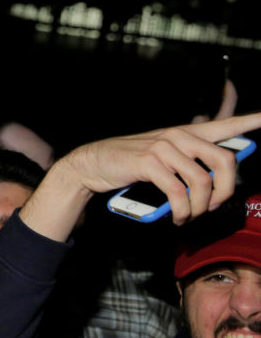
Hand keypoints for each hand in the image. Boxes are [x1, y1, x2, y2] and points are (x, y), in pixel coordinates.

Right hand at [22, 113, 260, 243]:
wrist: (93, 164)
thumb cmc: (129, 165)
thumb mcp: (162, 157)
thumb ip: (188, 162)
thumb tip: (215, 181)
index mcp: (185, 133)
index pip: (226, 124)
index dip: (251, 120)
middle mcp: (178, 135)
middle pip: (225, 159)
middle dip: (226, 190)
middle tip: (214, 206)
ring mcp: (163, 147)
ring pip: (203, 181)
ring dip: (200, 207)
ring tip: (189, 216)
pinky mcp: (149, 163)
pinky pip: (179, 192)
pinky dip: (182, 210)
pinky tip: (177, 216)